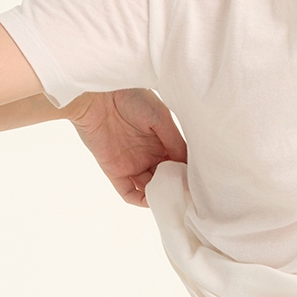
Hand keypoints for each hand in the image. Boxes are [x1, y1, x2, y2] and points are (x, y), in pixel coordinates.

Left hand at [63, 88, 186, 206]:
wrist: (97, 94)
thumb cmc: (131, 97)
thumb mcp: (160, 117)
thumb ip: (175, 141)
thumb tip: (186, 164)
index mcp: (161, 141)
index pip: (179, 163)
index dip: (187, 174)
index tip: (198, 184)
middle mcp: (149, 154)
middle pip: (165, 178)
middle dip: (175, 188)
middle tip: (187, 197)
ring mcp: (132, 164)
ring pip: (149, 188)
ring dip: (159, 196)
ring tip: (171, 201)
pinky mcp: (114, 170)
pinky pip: (128, 192)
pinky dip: (139, 200)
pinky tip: (151, 202)